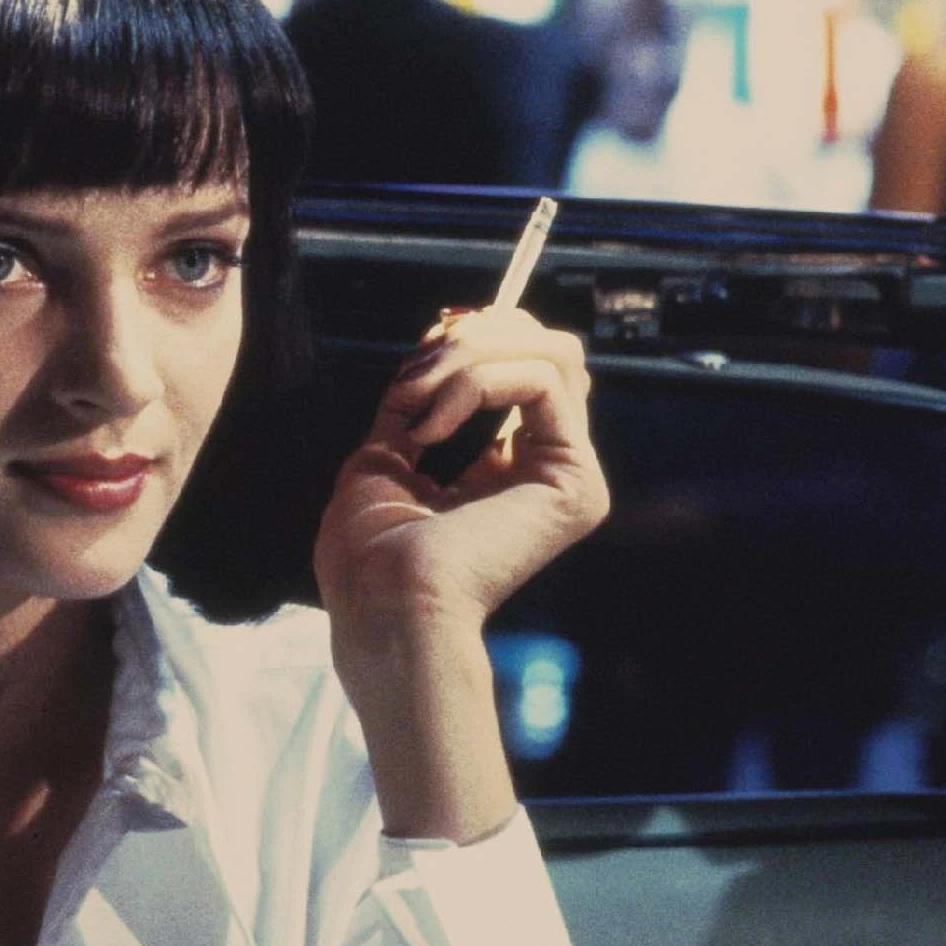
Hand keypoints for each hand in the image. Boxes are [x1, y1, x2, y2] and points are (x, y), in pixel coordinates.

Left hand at [312, 306, 608, 637]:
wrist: (381, 606)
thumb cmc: (370, 559)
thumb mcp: (382, 460)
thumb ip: (416, 405)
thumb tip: (434, 343)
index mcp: (509, 475)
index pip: (524, 372)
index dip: (478, 339)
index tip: (421, 350)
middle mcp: (549, 473)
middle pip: (550, 353)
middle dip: (476, 339)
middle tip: (418, 370)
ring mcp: (570, 477)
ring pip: (552, 356)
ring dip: (469, 358)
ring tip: (418, 399)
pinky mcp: (575, 480)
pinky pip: (541, 380)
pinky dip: (475, 383)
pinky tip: (433, 428)